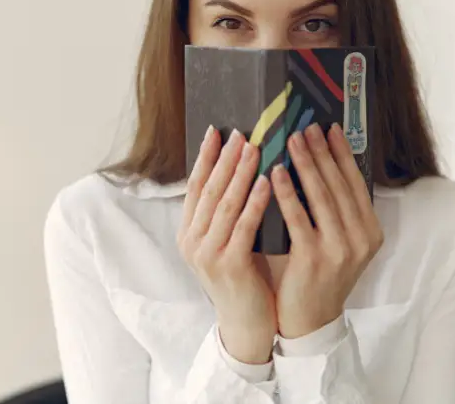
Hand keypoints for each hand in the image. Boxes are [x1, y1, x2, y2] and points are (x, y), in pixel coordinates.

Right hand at [178, 126, 276, 363]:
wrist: (245, 323)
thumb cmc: (242, 277)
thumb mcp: (225, 242)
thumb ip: (226, 213)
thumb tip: (238, 169)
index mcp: (188, 232)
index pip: (195, 187)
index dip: (205, 158)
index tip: (216, 131)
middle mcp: (191, 240)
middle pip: (208, 190)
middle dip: (224, 158)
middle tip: (239, 132)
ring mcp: (207, 254)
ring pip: (224, 205)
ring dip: (239, 173)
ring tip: (253, 148)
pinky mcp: (228, 266)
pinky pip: (242, 227)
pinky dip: (254, 202)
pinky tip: (266, 182)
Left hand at [271, 123, 383, 338]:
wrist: (309, 319)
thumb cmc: (315, 274)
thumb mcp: (336, 241)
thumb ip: (334, 210)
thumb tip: (318, 164)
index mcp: (370, 231)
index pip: (355, 183)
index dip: (342, 154)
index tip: (329, 128)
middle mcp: (361, 238)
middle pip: (339, 185)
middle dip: (322, 152)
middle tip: (307, 125)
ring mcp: (340, 249)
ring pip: (322, 197)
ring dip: (306, 164)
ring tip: (292, 139)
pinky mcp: (314, 258)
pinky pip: (299, 218)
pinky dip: (287, 193)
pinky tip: (274, 173)